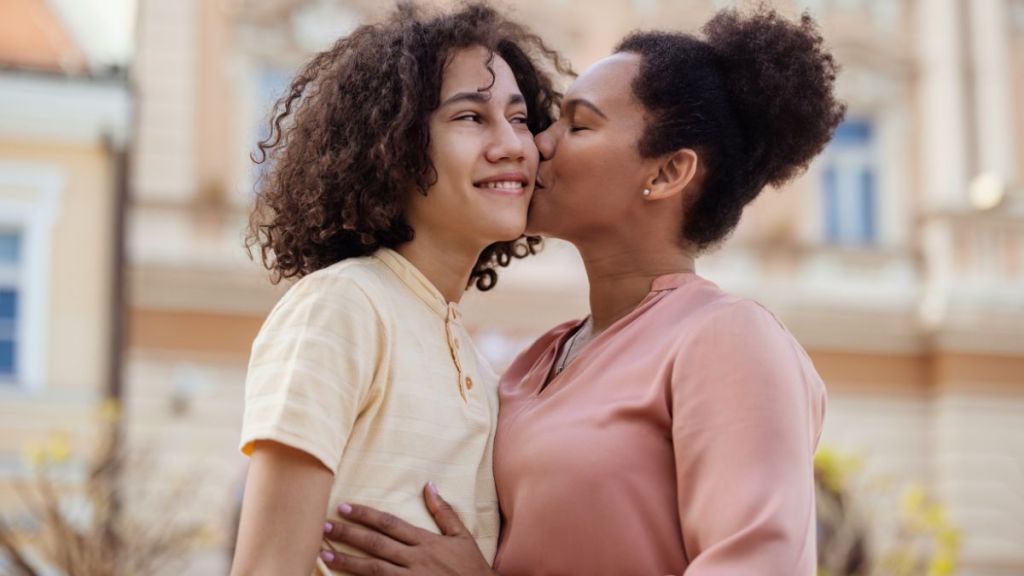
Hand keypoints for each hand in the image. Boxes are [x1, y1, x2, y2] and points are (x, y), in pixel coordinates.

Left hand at [320, 482, 495, 575]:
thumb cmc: (471, 567)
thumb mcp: (462, 536)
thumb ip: (444, 512)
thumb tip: (429, 485)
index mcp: (426, 542)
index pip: (390, 524)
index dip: (365, 515)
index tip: (344, 507)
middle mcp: (416, 560)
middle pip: (376, 544)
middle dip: (349, 535)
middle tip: (324, 526)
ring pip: (373, 569)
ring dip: (347, 562)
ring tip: (324, 555)